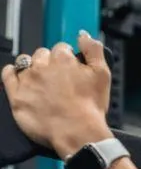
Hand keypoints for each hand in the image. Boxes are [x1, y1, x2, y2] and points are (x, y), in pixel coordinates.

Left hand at [1, 32, 111, 155]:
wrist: (77, 133)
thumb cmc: (90, 108)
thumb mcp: (102, 74)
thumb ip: (93, 50)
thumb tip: (84, 35)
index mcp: (63, 59)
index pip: (61, 48)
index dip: (66, 58)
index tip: (69, 69)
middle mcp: (42, 66)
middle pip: (42, 54)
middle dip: (48, 63)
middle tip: (56, 79)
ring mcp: (28, 80)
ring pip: (25, 63)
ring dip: (31, 67)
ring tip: (39, 81)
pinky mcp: (17, 95)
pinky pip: (7, 75)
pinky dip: (11, 72)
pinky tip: (16, 76)